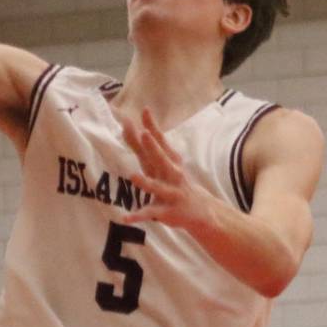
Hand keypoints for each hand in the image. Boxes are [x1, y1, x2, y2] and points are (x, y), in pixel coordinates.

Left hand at [122, 107, 207, 229]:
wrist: (201, 210)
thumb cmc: (177, 182)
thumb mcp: (166, 164)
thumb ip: (149, 147)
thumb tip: (135, 127)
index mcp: (168, 162)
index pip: (160, 142)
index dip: (153, 126)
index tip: (145, 110)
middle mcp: (171, 175)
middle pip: (161, 159)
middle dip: (153, 148)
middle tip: (144, 133)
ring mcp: (170, 193)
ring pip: (157, 187)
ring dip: (146, 182)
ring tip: (133, 176)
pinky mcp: (166, 211)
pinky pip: (150, 213)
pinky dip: (138, 216)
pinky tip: (125, 217)